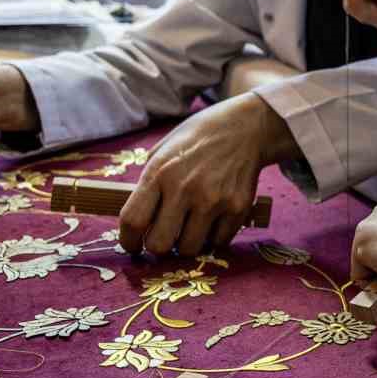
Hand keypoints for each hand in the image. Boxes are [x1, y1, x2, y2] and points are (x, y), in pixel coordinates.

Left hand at [119, 93, 298, 255]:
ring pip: (188, 249)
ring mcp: (214, 200)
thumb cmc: (200, 138)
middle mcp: (185, 188)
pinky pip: (217, 243)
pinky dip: (212, 238)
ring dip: (185, 245)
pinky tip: (211, 222)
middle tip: (163, 239)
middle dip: (157, 247)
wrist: (247, 127)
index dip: (129, 241)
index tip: (133, 244)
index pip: (133, 221)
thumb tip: (137, 219)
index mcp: (160, 172)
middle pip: (159, 244)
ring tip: (188, 230)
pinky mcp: (237, 209)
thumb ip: (149, 183)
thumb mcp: (164, 149)